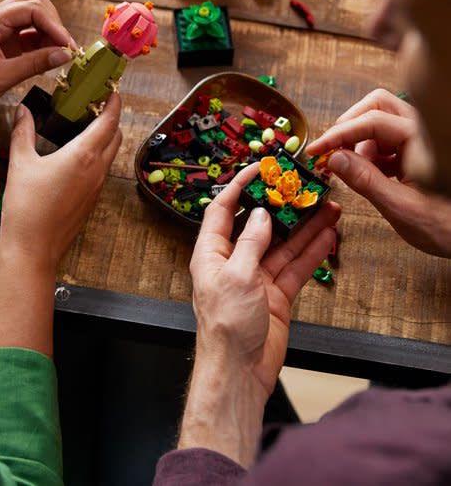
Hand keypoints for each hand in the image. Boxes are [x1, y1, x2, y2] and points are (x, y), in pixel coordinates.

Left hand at [0, 0, 75, 128]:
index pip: (31, 8)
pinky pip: (27, 35)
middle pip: (33, 3)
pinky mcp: (1, 44)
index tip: (67, 47)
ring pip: (32, 18)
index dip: (54, 25)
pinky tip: (48, 58)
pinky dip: (42, 43)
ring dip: (49, 32)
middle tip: (65, 49)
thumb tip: (64, 54)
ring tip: (59, 55)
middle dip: (53, 22)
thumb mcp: (1, 78)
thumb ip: (34, 63)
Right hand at [0, 93, 121, 273]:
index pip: (109, 121)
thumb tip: (23, 110)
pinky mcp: (92, 199)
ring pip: (111, 154)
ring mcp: (98, 186)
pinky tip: (77, 154)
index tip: (111, 90)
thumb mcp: (21, 163)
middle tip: (95, 105)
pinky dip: (98, 155)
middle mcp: (98, 170)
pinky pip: (103, 170)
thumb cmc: (26, 207)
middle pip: (116, 136)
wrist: (33, 249)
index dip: (114, 103)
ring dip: (105, 137)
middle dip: (111, 118)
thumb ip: (23, 132)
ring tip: (85, 126)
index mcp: (84, 155)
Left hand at [190, 164, 340, 396]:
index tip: (259, 167)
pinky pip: (295, 267)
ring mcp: (256, 277)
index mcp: (212, 253)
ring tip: (327, 208)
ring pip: (283, 245)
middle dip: (281, 207)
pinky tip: (327, 236)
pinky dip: (310, 253)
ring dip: (304, 228)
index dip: (239, 186)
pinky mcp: (276, 294)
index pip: (223, 210)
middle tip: (302, 188)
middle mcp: (234, 261)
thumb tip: (260, 215)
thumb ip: (251, 244)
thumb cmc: (226, 326)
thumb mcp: (236, 277)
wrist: (239, 371)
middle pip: (259, 226)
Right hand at [306, 88, 450, 256]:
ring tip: (356, 172)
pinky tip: (372, 176)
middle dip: (349, 126)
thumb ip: (365, 180)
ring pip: (379, 120)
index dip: (338, 135)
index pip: (371, 122)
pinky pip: (386, 139)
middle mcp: (422, 131)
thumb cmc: (446, 226)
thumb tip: (334, 159)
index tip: (315, 151)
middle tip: (332, 152)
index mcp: (422, 140)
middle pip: (376, 106)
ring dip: (359, 142)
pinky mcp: (416, 149)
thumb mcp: (400, 207)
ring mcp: (420, 138)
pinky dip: (370, 153)